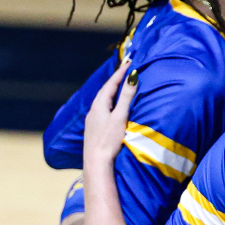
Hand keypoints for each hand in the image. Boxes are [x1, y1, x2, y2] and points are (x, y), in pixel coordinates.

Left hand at [82, 59, 135, 173]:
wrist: (96, 163)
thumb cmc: (109, 140)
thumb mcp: (121, 116)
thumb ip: (127, 97)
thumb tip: (132, 77)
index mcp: (99, 104)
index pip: (111, 83)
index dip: (121, 72)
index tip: (130, 61)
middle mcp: (93, 110)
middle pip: (105, 90)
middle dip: (116, 79)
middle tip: (126, 69)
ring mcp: (92, 120)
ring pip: (103, 100)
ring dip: (112, 90)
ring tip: (120, 85)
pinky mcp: (94, 129)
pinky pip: (102, 109)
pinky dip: (110, 102)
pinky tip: (113, 106)